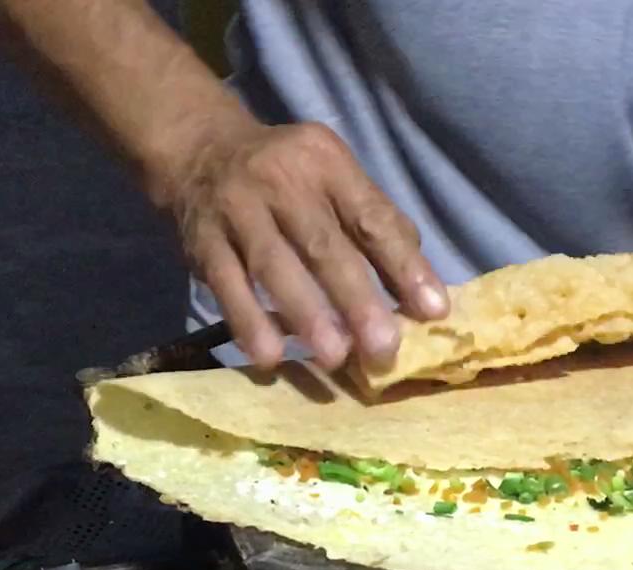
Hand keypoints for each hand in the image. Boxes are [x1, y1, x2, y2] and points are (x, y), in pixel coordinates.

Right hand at [153, 104, 448, 370]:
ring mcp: (237, 207)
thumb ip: (376, 223)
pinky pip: (226, 285)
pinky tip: (270, 357)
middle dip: (356, 300)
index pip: (371, 217)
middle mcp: (281, 180)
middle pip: (323, 245)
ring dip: (306, 315)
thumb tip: (419, 287)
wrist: (200, 149)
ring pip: (274, 265)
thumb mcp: (335, 177)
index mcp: (327, 163)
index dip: (403, 265)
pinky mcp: (201, 239)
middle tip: (382, 349)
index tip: (433, 310)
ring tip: (334, 358)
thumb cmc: (288, 176)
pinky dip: (248, 322)